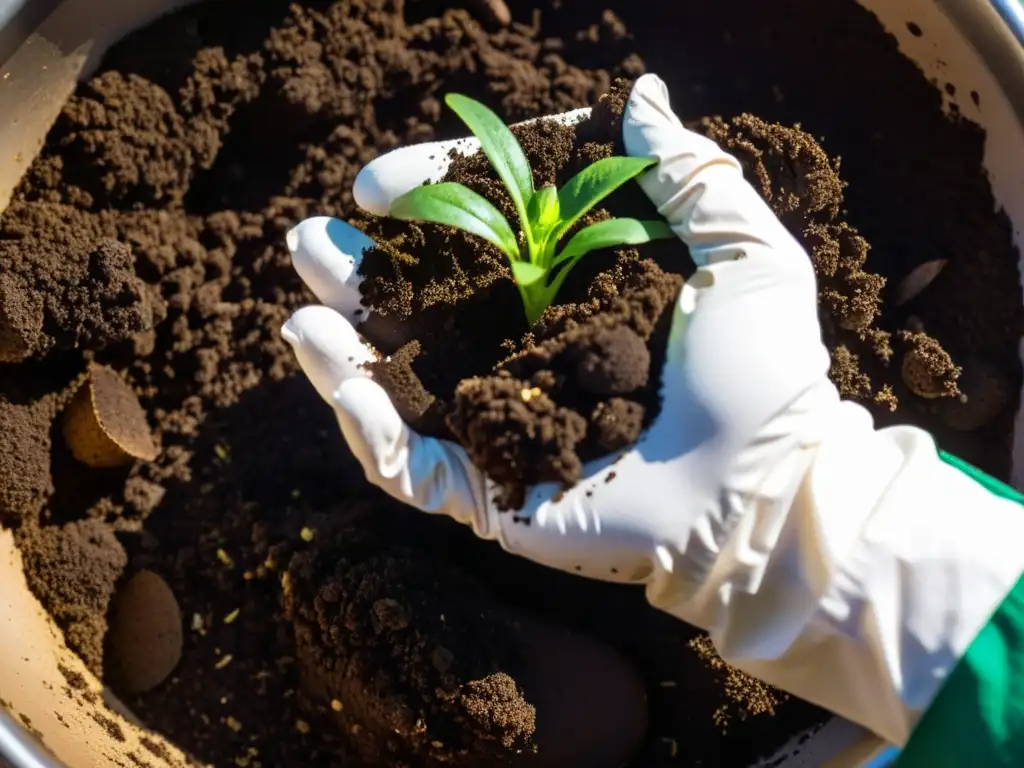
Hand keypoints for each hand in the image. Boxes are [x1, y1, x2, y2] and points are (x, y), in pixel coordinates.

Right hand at [281, 72, 837, 622]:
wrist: (767, 492)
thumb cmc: (766, 371)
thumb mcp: (741, 251)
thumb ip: (686, 173)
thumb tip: (640, 91)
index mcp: (578, 295)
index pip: (488, 238)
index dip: (434, 205)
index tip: (386, 180)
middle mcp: (532, 354)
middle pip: (432, 308)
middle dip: (367, 271)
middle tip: (313, 235)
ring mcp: (506, 423)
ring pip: (406, 381)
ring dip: (346, 339)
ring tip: (304, 292)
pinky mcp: (493, 490)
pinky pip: (409, 462)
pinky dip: (364, 420)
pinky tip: (329, 361)